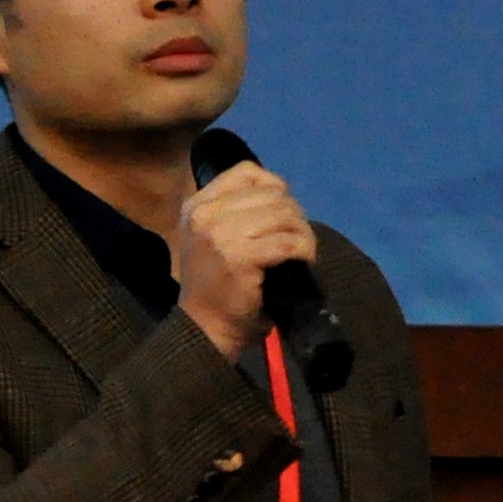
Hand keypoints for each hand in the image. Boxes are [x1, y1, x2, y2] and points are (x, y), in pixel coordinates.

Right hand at [171, 163, 315, 360]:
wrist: (205, 328)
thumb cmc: (217, 286)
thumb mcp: (215, 237)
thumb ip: (238, 210)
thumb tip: (282, 192)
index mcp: (197, 205)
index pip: (248, 172)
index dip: (275, 188)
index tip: (283, 215)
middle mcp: (204, 214)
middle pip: (272, 193)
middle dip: (295, 216)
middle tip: (298, 241)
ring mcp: (220, 234)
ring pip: (284, 215)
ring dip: (303, 233)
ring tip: (302, 252)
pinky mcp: (239, 257)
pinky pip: (288, 242)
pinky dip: (305, 250)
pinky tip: (304, 261)